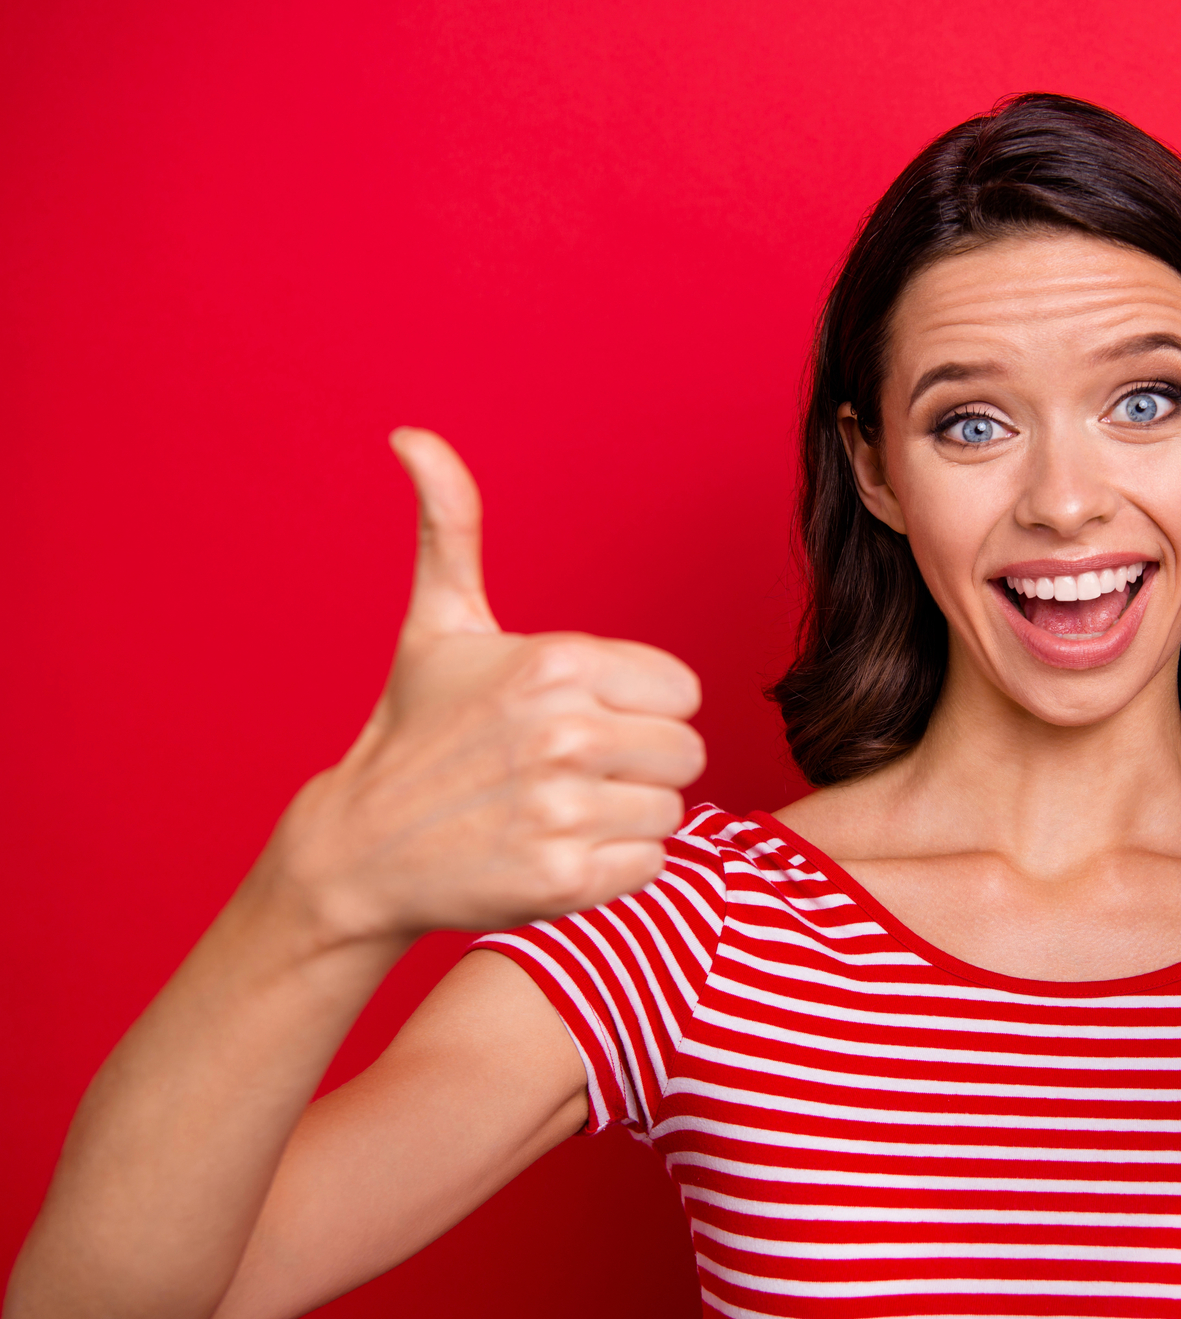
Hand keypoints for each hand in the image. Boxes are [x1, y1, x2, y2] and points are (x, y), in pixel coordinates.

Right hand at [261, 429, 704, 943]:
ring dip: (626, 817)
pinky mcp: (562, 881)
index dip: (640, 708)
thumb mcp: (439, 625)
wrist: (356, 850)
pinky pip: (648, 866)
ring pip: (671, 811)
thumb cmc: (414, 730)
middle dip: (638, 764)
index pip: (682, 690)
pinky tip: (555, 851)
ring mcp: (562, 810)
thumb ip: (449, 527)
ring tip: (557, 810)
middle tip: (569, 772)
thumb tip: (412, 437)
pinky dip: (613, 868)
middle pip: (686, 752)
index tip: (583, 719)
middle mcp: (564, 732)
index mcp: (557, 663)